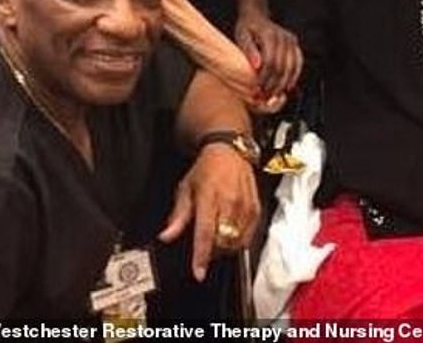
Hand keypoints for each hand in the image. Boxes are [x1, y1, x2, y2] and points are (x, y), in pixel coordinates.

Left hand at [157, 144, 258, 280]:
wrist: (229, 151)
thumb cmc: (206, 169)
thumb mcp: (186, 188)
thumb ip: (178, 215)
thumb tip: (166, 236)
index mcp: (209, 197)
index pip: (205, 232)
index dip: (201, 256)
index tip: (198, 272)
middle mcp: (229, 202)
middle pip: (222, 241)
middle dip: (212, 252)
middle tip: (205, 246)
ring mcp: (245, 205)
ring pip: (236, 241)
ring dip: (225, 248)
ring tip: (217, 238)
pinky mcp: (256, 208)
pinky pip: (248, 235)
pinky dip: (239, 241)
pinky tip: (231, 234)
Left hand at [234, 9, 302, 99]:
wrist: (256, 15)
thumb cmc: (247, 28)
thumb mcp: (242, 36)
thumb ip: (249, 50)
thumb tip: (256, 66)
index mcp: (270, 35)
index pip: (270, 62)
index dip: (264, 78)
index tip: (258, 89)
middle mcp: (284, 37)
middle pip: (282, 66)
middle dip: (274, 84)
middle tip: (265, 96)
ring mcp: (291, 40)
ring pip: (291, 67)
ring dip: (283, 83)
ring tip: (275, 95)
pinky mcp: (294, 43)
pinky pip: (299, 62)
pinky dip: (295, 75)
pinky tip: (288, 86)